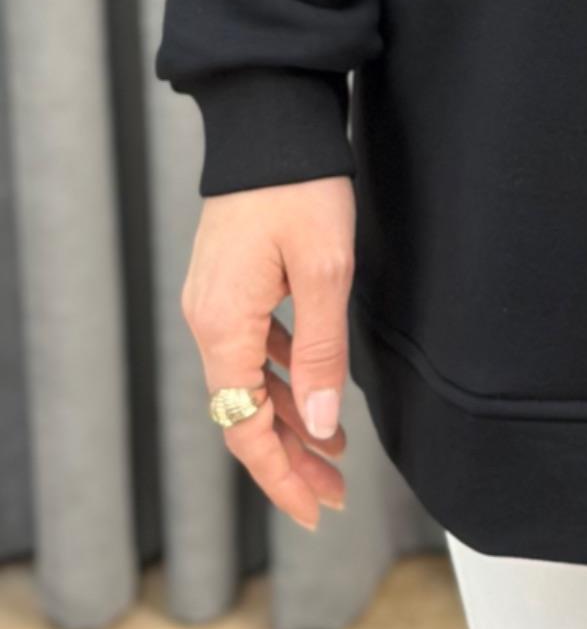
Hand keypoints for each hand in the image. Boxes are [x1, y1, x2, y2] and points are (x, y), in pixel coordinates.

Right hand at [180, 177, 353, 530]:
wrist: (271, 119)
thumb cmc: (300, 188)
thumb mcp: (325, 272)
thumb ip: (319, 353)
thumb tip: (323, 425)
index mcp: (223, 327)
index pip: (244, 427)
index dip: (280, 475)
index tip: (315, 509)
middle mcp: (208, 322)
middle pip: (244, 413)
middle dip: (289, 457)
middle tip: (333, 494)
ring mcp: (216, 302)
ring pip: (250, 383)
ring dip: (291, 419)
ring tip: (335, 450)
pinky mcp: (230, 283)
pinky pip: (253, 349)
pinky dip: (285, 377)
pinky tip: (316, 393)